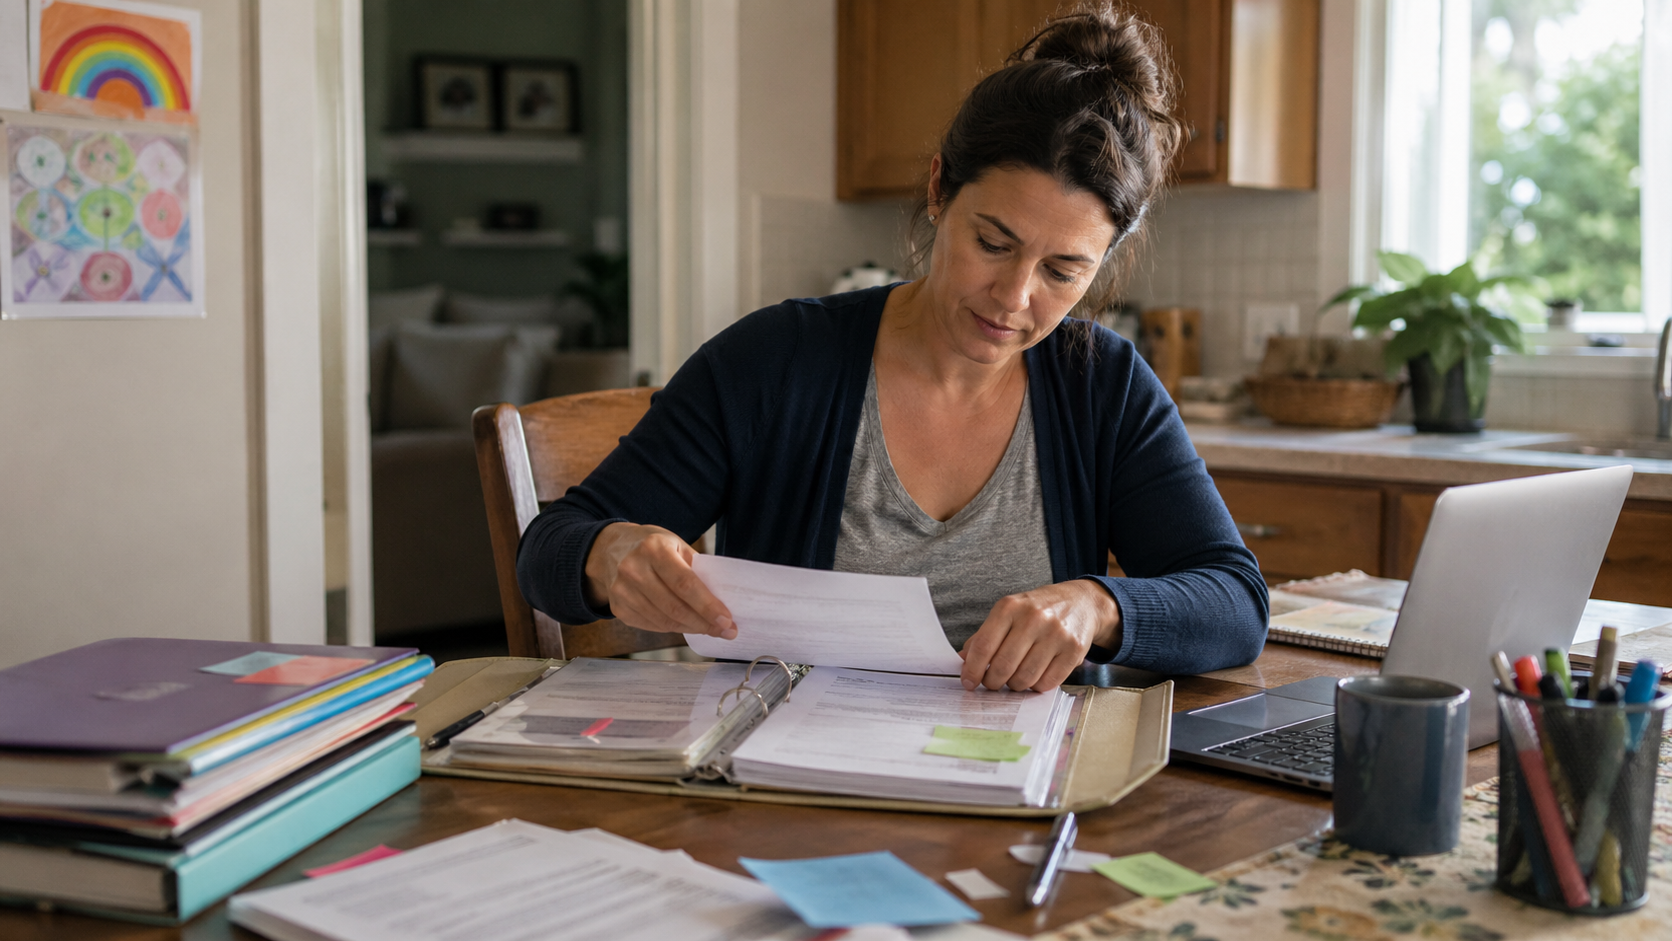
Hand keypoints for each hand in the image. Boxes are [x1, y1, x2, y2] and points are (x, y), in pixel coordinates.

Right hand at [584, 522, 735, 637]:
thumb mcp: (676, 545)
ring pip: (664, 621)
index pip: (685, 583)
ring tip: (709, 629)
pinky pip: (652, 625)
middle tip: (726, 631)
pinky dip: (673, 629)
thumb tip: (722, 599)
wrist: (610, 550)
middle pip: (674, 607)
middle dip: (704, 623)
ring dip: (691, 628)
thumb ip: (697, 569)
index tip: (726, 621)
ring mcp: (622, 591)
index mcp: (654, 549)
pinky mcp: (618, 608)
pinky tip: (686, 625)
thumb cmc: (652, 547)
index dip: (707, 605)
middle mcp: (634, 569)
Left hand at [959, 581, 1120, 691]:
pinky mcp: (1074, 650)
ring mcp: (1056, 634)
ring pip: (1025, 678)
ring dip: (1015, 685)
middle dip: (992, 682)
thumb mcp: (1008, 613)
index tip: (968, 682)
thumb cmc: (1037, 610)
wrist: (1081, 602)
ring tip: (1014, 678)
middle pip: (1003, 666)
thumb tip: (964, 662)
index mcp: (1010, 607)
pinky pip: (1047, 683)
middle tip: (992, 683)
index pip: (984, 646)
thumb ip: (984, 637)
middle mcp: (1034, 618)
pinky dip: (1036, 686)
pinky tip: (1035, 676)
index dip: (972, 670)